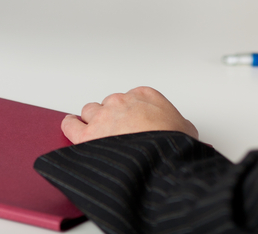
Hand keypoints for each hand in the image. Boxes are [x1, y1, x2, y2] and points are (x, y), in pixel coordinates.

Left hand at [61, 87, 198, 143]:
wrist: (160, 162)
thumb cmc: (172, 146)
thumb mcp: (186, 130)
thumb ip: (177, 124)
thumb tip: (178, 131)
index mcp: (144, 95)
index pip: (132, 97)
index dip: (132, 112)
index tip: (134, 120)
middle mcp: (121, 102)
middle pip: (111, 104)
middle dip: (114, 116)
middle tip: (120, 131)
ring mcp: (103, 116)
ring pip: (91, 111)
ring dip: (94, 120)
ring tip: (98, 131)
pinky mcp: (88, 135)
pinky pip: (71, 125)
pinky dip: (71, 125)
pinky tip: (72, 127)